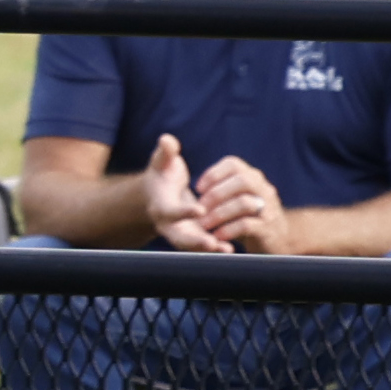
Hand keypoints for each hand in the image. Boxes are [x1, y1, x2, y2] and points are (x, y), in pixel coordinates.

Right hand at [140, 133, 224, 251]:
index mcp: (160, 206)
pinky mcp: (193, 236)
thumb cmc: (162, 175)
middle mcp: (168, 225)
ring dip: (210, 249)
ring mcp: (181, 233)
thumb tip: (167, 140)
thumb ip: (165, 153)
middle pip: (179, 238)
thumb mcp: (161, 163)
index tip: (200, 209)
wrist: (159, 195)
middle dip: (195, 241)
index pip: (170, 211)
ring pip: (194, 246)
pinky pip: (205, 244)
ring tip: (227, 250)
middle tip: (211, 243)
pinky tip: (231, 248)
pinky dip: (217, 248)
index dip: (183, 211)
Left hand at [194, 151, 289, 255]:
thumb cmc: (248, 215)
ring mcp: (269, 208)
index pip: (233, 164)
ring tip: (203, 225)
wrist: (278, 239)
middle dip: (216, 194)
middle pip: (241, 181)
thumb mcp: (236, 197)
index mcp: (253, 177)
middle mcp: (263, 188)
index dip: (213, 174)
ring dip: (219, 214)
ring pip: (244, 203)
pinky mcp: (268, 229)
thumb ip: (222, 188)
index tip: (197, 188)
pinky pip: (247, 225)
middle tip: (199, 209)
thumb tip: (194, 184)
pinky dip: (228, 230)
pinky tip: (216, 236)